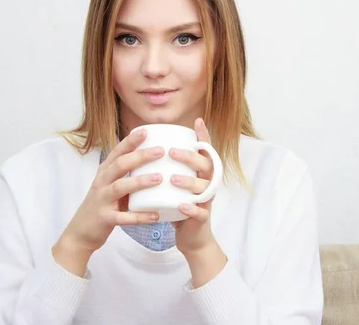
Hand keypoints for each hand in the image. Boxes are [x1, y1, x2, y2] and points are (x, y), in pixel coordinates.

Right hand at [53, 129, 163, 274]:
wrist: (80, 232)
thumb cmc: (103, 205)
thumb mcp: (111, 185)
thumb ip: (128, 174)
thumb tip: (156, 163)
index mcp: (104, 172)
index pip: (117, 152)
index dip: (130, 141)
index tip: (146, 130)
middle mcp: (101, 183)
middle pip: (120, 165)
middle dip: (140, 156)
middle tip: (160, 151)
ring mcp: (102, 200)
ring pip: (120, 187)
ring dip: (140, 182)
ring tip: (159, 178)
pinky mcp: (105, 219)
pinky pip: (124, 217)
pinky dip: (140, 216)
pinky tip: (155, 215)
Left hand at [169, 118, 216, 254]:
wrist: (191, 237)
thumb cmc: (180, 205)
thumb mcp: (178, 184)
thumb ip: (171, 167)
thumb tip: (150, 145)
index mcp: (202, 174)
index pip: (206, 152)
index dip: (204, 137)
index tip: (197, 121)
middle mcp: (208, 185)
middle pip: (206, 166)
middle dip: (190, 157)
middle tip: (172, 151)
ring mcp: (206, 202)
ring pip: (204, 188)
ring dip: (189, 182)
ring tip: (173, 179)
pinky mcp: (202, 219)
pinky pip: (200, 213)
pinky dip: (191, 209)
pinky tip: (182, 206)